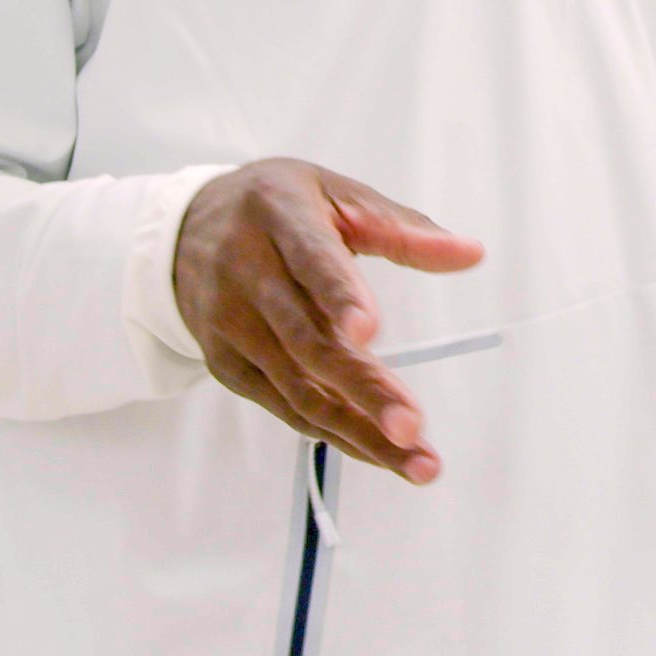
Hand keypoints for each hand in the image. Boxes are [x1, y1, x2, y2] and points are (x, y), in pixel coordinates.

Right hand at [172, 160, 484, 482]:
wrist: (183, 229)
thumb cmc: (277, 208)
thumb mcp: (337, 195)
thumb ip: (404, 229)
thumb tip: (471, 253)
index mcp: (279, 218)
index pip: (311, 261)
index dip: (339, 297)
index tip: (370, 332)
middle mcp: (246, 274)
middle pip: (307, 342)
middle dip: (363, 389)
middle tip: (412, 426)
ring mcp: (231, 325)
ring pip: (298, 389)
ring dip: (358, 432)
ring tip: (416, 459)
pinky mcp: (226, 365)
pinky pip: (285, 407)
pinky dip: (333, 433)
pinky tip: (378, 450)